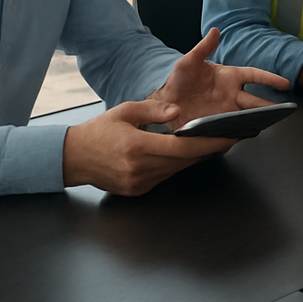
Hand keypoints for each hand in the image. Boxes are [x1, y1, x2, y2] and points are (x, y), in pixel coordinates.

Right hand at [61, 98, 238, 195]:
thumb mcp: (125, 111)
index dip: (210, 144)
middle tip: (228, 137)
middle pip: (184, 161)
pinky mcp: (137, 190)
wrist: (73, 158)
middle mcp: (140, 168)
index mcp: (138, 147)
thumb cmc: (99, 131)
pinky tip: (182, 154)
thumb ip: (154, 110)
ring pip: (176, 170)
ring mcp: (139, 183)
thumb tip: (178, 111)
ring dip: (193, 158)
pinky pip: (164, 176)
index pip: (183, 148)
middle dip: (208, 150)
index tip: (229, 138)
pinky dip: (175, 165)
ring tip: (210, 143)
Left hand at [152, 27, 290, 126]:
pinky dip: (240, 133)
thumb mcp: (188, 61)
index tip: (285, 84)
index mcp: (230, 77)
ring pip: (246, 116)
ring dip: (256, 120)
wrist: (166, 101)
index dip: (270, 79)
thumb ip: (203, 48)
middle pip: (254, 101)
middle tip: (280, 112)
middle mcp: (232, 95)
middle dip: (267, 106)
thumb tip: (215, 31)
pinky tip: (246, 136)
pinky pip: (232, 129)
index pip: (255, 76)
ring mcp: (225, 111)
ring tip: (266, 126)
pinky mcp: (217, 125)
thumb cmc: (181, 79)